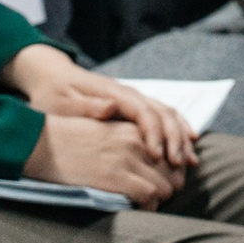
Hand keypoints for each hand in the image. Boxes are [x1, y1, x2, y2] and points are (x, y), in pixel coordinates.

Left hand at [0, 43, 198, 170]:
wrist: (53, 77)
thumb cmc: (54, 93)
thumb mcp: (61, 101)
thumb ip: (86, 106)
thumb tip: (111, 107)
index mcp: (114, 93)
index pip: (143, 112)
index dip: (154, 134)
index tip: (157, 156)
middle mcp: (130, 94)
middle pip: (162, 113)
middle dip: (174, 139)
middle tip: (179, 165)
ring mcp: (135, 99)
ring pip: (168, 114)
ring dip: (181, 137)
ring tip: (189, 161)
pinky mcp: (134, 106)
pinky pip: (163, 116)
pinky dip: (179, 128)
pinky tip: (190, 142)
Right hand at [24, 115, 185, 208]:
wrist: (39, 144)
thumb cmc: (67, 141)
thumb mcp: (105, 132)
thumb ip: (129, 141)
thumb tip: (150, 160)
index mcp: (135, 129)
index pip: (173, 151)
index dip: (172, 170)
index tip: (164, 182)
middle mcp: (137, 141)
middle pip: (175, 170)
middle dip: (168, 185)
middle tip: (156, 196)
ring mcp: (128, 158)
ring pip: (166, 186)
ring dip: (159, 198)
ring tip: (145, 204)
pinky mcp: (116, 176)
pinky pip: (149, 196)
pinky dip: (148, 207)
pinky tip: (138, 209)